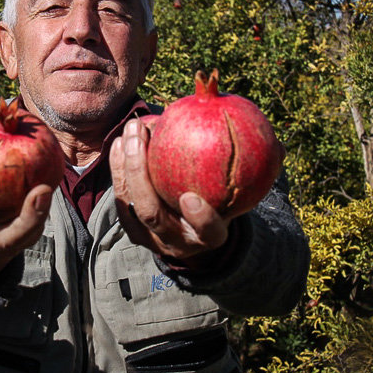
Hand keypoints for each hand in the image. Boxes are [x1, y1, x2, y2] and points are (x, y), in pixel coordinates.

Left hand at [110, 118, 230, 264]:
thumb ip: (239, 168)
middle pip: (152, 214)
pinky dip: (118, 168)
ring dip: (125, 164)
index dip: (201, 218)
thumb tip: (254, 128)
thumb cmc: (222, 202)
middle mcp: (179, 243)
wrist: (195, 236)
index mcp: (211, 237)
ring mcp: (151, 239)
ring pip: (130, 204)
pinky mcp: (133, 230)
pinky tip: (121, 142)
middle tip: (139, 134)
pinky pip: (121, 198)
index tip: (191, 198)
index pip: (209, 231)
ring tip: (130, 131)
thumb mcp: (236, 192)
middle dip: (140, 173)